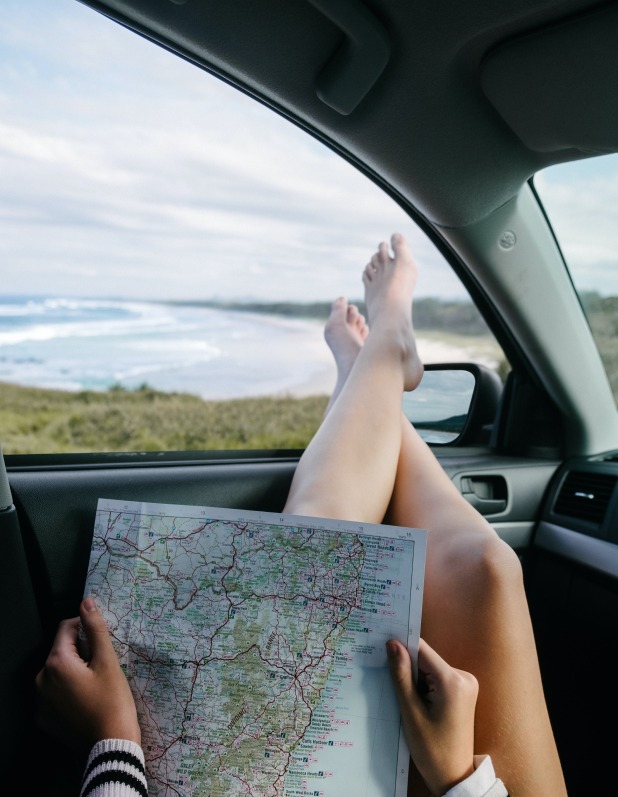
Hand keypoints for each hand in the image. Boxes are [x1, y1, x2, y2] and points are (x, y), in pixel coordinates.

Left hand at [35, 596, 140, 750]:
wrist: (110, 746)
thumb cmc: (112, 702)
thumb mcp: (108, 661)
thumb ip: (96, 628)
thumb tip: (86, 602)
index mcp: (56, 663)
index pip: (66, 628)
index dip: (86, 626)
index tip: (102, 638)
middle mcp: (41, 680)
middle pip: (62, 651)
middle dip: (81, 650)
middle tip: (103, 664)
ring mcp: (40, 701)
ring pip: (58, 672)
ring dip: (74, 670)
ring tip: (96, 682)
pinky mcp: (44, 718)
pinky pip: (54, 693)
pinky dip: (68, 690)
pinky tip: (87, 698)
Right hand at [386, 638, 477, 795]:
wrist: (454, 777)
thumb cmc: (432, 750)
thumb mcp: (411, 713)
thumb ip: (402, 676)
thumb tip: (392, 644)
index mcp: (453, 681)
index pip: (422, 650)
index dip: (401, 647)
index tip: (380, 647)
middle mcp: (464, 676)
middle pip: (426, 659)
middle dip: (407, 668)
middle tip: (390, 683)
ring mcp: (466, 684)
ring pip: (429, 669)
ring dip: (415, 679)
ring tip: (406, 700)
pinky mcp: (463, 691)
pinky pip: (437, 678)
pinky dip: (424, 686)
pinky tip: (416, 702)